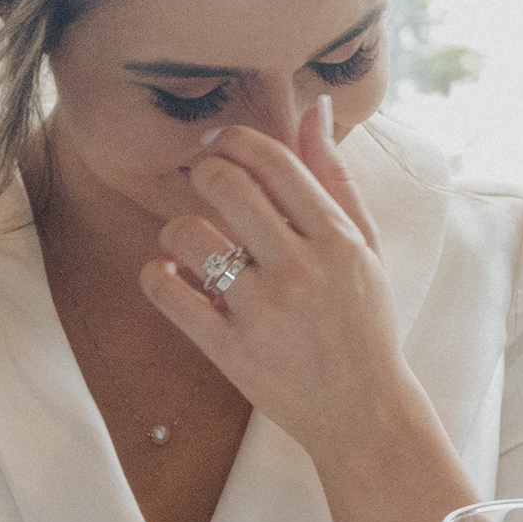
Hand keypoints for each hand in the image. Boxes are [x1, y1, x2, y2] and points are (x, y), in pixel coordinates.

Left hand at [142, 98, 437, 471]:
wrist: (364, 412)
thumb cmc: (364, 324)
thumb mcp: (366, 249)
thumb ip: (336, 180)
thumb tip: (319, 110)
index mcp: (337, 240)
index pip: (273, 161)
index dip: (234, 141)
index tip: (221, 147)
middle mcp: (301, 270)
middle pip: (225, 185)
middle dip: (202, 173)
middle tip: (200, 184)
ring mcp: (263, 312)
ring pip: (188, 236)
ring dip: (176, 231)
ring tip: (187, 243)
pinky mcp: (230, 350)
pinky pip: (169, 295)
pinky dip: (156, 278)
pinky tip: (168, 276)